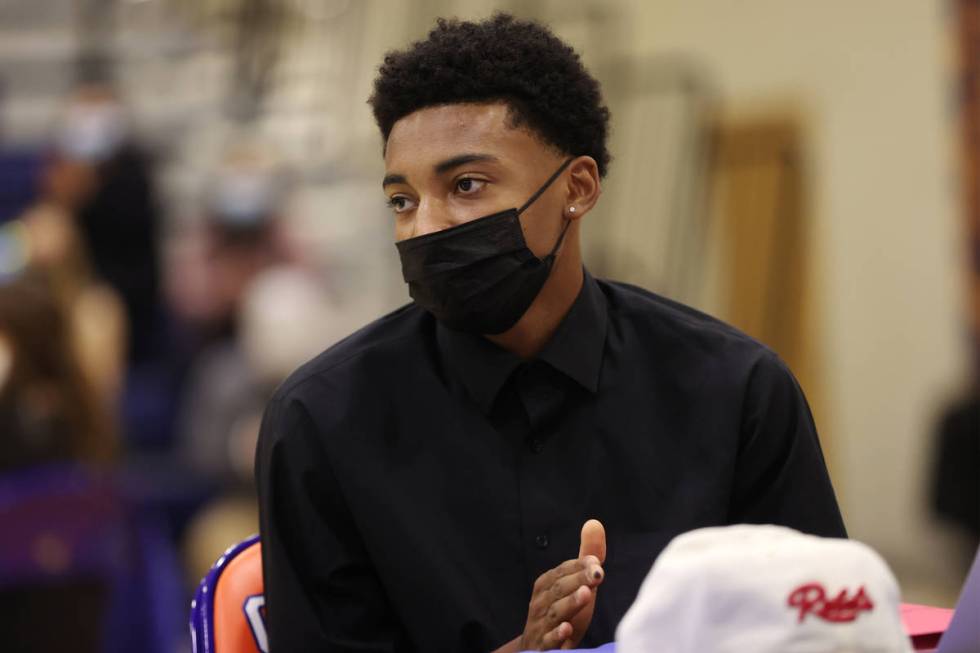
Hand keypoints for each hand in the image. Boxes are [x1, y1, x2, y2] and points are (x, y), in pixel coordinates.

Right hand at [520, 520, 605, 649]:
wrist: (537, 645)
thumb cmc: (560, 609)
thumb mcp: (573, 583)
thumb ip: (586, 556)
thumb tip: (594, 523)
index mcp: (546, 584)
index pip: (563, 570)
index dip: (580, 566)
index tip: (597, 563)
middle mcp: (540, 601)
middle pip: (559, 589)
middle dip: (579, 580)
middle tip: (598, 575)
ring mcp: (540, 624)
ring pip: (554, 612)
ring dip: (570, 603)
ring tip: (586, 594)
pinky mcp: (543, 646)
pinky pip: (548, 640)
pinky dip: (556, 634)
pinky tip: (567, 629)